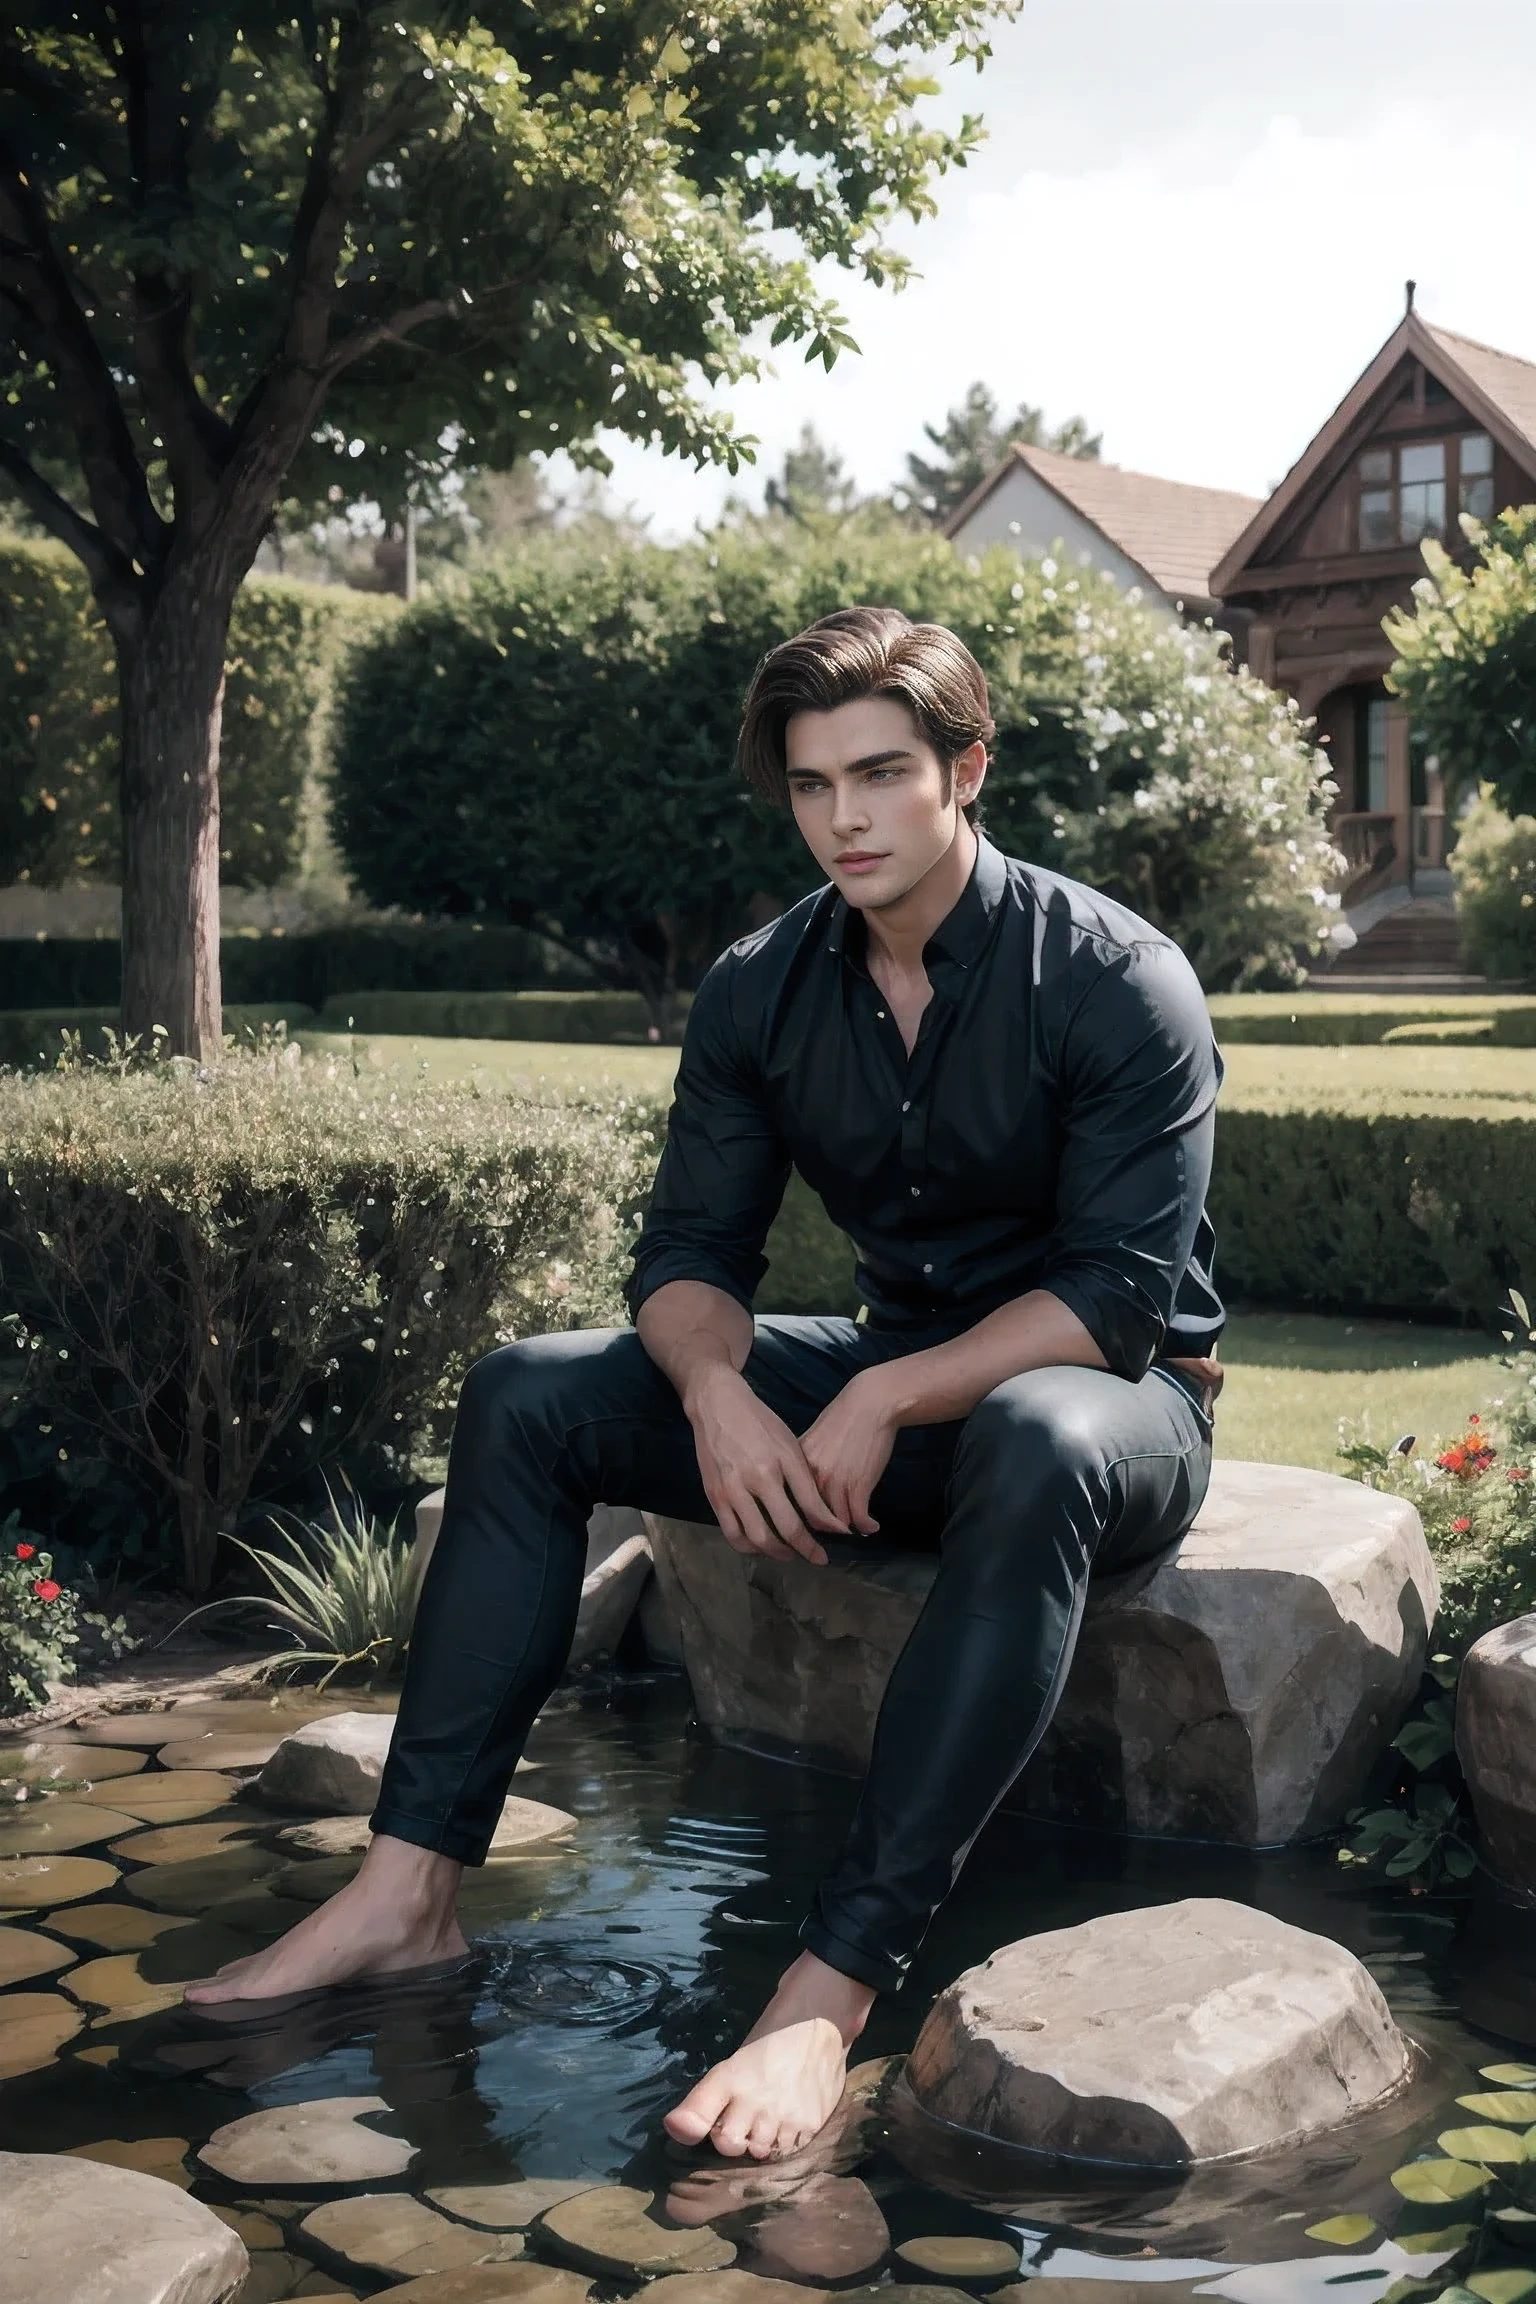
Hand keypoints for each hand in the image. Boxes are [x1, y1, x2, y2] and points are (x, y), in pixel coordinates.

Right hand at [685, 1364, 846, 1565]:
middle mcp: (755, 1479)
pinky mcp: (714, 1496)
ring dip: (777, 1553)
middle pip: (785, 1528)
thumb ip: (805, 1481)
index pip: (810, 1507)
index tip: (840, 1537)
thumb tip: (822, 1515)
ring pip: (757, 1538)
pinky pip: (732, 1534)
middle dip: (805, 1549)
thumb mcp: (789, 1445)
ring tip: (789, 1554)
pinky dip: (749, 1547)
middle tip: (816, 1557)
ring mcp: (731, 1489)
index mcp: (779, 1463)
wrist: (717, 1406)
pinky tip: (761, 1546)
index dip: (828, 1528)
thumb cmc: (759, 1423)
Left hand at [800, 1369, 897, 1537]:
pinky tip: (872, 1526)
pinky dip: (866, 1526)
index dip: (801, 1516)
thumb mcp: (815, 1439)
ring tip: (855, 1529)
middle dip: (824, 1528)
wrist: (872, 1403)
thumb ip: (807, 1463)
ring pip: (837, 1521)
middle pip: (812, 1517)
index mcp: (797, 1464)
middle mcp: (812, 1476)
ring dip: (848, 1528)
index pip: (792, 1501)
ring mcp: (835, 1482)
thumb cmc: (845, 1417)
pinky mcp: (858, 1485)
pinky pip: (859, 1517)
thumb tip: (803, 1485)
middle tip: (834, 1533)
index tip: (811, 1524)